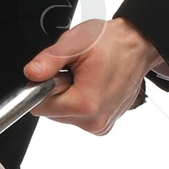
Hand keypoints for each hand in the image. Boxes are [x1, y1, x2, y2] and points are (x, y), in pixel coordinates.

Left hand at [23, 16, 159, 134]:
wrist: (137, 46)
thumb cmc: (111, 42)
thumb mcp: (75, 43)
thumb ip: (49, 60)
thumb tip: (31, 74)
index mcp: (85, 104)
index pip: (40, 107)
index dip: (43, 87)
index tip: (59, 73)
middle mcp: (95, 120)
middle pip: (52, 113)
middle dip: (58, 92)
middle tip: (75, 72)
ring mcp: (101, 125)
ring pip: (64, 115)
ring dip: (69, 97)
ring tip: (86, 78)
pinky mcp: (104, 126)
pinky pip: (78, 117)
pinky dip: (80, 103)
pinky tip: (93, 87)